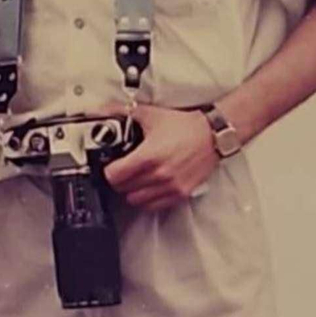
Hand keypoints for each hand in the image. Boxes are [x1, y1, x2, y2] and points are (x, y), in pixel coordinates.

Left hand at [102, 104, 217, 211]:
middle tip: (122, 171)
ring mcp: (170, 187)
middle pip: (123, 189)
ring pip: (136, 201)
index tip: (111, 166)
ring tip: (135, 180)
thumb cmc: (184, 126)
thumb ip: (122, 112)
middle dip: (119, 180)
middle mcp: (158, 175)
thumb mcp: (150, 114)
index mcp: (148, 157)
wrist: (212, 135)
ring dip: (132, 191)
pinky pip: (154, 206)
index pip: (114, 176)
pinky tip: (148, 188)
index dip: (108, 171)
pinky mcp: (180, 194)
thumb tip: (103, 109)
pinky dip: (147, 200)